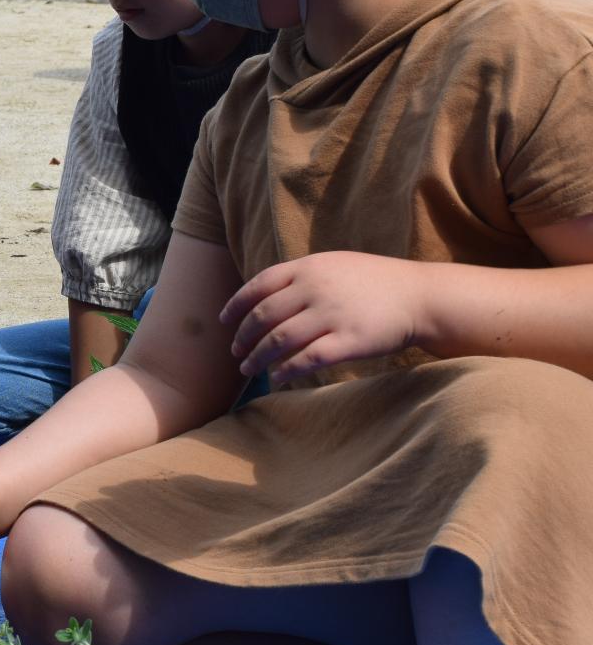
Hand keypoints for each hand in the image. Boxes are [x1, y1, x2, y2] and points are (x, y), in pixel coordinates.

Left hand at [221, 251, 423, 383]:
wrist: (421, 296)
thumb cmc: (374, 283)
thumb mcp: (334, 266)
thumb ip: (300, 277)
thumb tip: (262, 297)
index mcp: (309, 268)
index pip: (258, 286)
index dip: (236, 305)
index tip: (224, 321)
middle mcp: (316, 288)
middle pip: (263, 316)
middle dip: (243, 337)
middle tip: (235, 352)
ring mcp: (332, 314)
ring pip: (279, 340)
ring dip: (257, 358)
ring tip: (248, 369)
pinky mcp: (349, 341)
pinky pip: (306, 360)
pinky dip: (286, 371)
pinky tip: (278, 378)